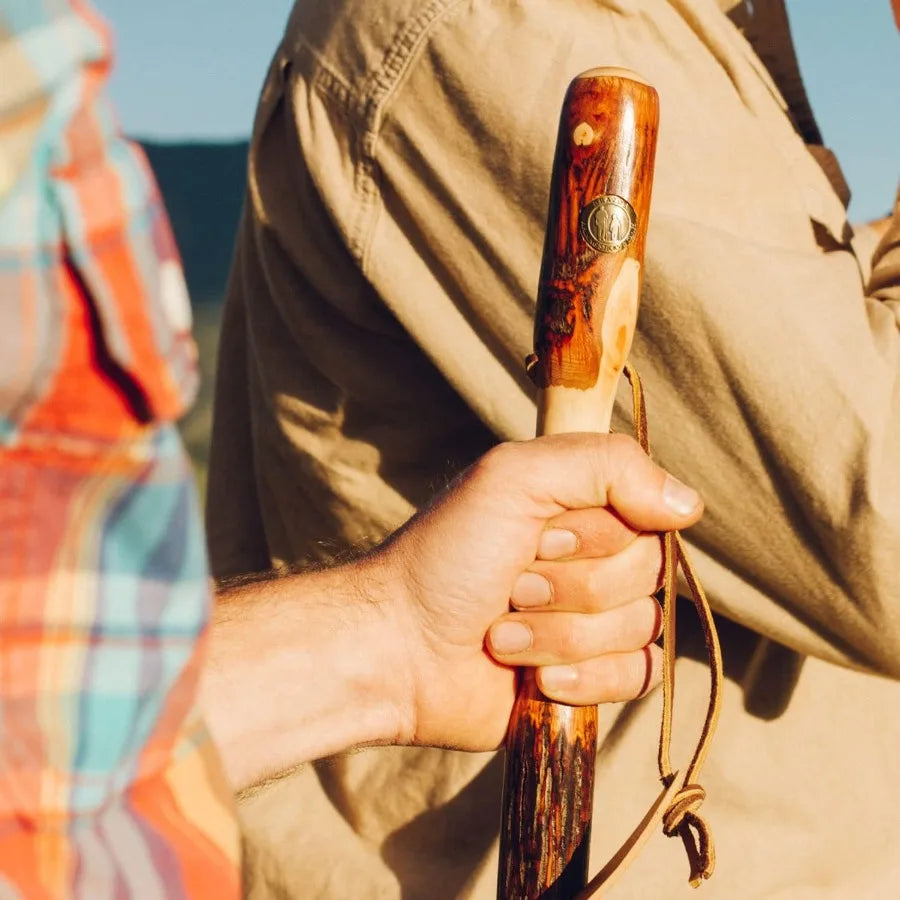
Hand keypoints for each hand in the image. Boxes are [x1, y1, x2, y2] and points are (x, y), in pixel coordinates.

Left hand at [371, 433, 702, 750]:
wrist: (399, 648)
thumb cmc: (447, 554)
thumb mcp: (515, 478)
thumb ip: (607, 466)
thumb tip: (691, 506)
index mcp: (582, 507)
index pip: (651, 513)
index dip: (598, 533)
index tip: (538, 535)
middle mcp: (594, 560)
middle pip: (649, 573)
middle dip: (570, 585)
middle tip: (511, 584)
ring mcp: (593, 621)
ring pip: (640, 628)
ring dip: (560, 633)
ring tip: (503, 631)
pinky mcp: (590, 679)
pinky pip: (637, 678)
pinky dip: (582, 677)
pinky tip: (534, 677)